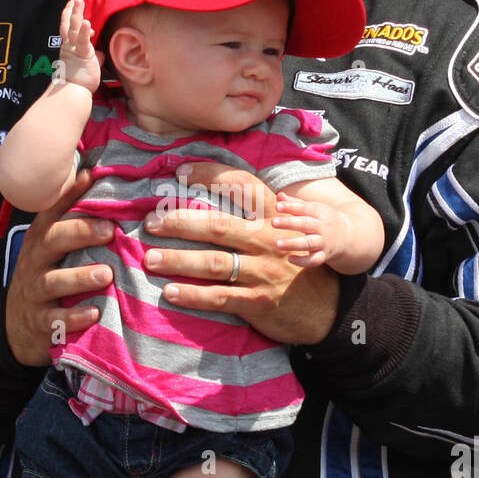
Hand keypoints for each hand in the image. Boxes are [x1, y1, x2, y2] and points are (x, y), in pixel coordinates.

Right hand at [4, 172, 113, 365]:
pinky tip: (94, 313)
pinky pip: (54, 320)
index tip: (91, 177)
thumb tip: (93, 174)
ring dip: (80, 277)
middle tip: (110, 231)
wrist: (14, 326)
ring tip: (106, 274)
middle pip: (53, 241)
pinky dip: (73, 317)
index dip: (69, 193)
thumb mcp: (51, 248)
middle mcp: (35, 261)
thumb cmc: (45, 276)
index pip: (52, 211)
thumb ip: (71, 218)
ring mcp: (34, 291)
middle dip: (80, 233)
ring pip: (53, 281)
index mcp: (41, 239)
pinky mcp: (39, 322)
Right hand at [54, 0, 101, 91]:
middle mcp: (70, 47)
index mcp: (70, 48)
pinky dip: (85, 32)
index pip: (69, 28)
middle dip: (72, 9)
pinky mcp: (83, 56)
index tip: (72, 4)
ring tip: (78, 1)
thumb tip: (101, 54)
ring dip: (77, 14)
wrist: (73, 93)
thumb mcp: (88, 66)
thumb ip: (94, 57)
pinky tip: (88, 23)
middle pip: (69, 24)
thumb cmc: (80, 82)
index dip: (70, 15)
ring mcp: (75, 50)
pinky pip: (83, 42)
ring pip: (74, 29)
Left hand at [142, 162, 338, 344]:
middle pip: (218, 226)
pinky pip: (220, 297)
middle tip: (150, 222)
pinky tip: (170, 292)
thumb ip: (251, 215)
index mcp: (272, 218)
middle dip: (180, 223)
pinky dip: (193, 295)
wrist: (328, 307)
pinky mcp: (259, 302)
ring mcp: (263, 272)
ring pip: (214, 263)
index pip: (241, 187)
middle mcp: (267, 241)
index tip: (179, 171)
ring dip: (178, 260)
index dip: (210, 175)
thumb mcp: (281, 232)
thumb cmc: (293, 264)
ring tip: (150, 259)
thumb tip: (207, 197)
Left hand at [272, 192, 350, 267]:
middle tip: (273, 222)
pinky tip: (289, 259)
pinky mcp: (324, 255)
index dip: (291, 207)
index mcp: (320, 212)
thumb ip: (296, 203)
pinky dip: (302, 261)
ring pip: (309, 243)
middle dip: (290, 223)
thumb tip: (279, 196)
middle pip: (306, 224)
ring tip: (278, 244)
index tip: (278, 206)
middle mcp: (322, 227)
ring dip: (293, 244)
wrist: (347, 235)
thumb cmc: (323, 219)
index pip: (305, 208)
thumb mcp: (314, 208)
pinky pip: (314, 260)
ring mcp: (323, 242)